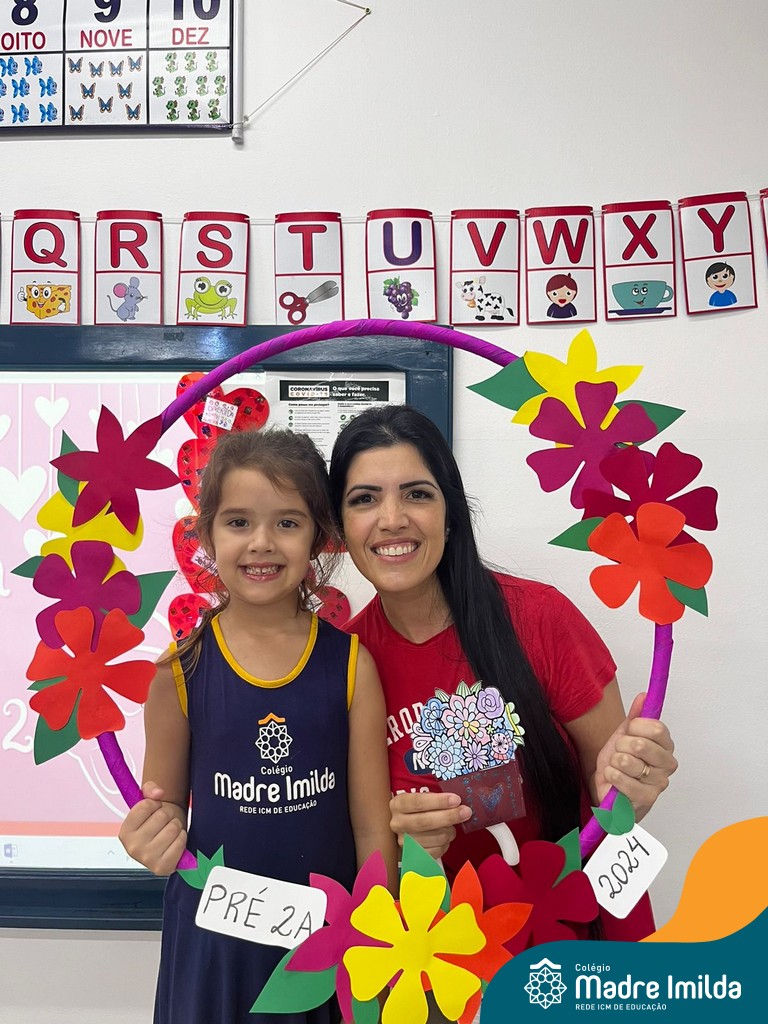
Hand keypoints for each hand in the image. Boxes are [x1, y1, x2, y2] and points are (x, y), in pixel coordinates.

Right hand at [118, 781, 187, 875]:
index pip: (145, 805)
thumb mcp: (149, 801)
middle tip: (164, 822)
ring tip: (169, 831)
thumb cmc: (156, 822)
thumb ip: (150, 789)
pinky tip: (174, 842)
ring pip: (173, 828)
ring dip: (176, 826)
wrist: (166, 842)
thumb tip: (158, 793)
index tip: (154, 809)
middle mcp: (132, 847)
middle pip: (161, 816)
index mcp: (125, 832)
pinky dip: (181, 839)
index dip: (155, 804)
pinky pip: (180, 843)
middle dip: (167, 815)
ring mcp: (147, 859)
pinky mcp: (162, 867)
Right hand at [389, 791, 471, 859]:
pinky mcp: (413, 857)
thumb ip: (435, 799)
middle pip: (425, 822)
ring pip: (434, 838)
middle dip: (449, 816)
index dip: (439, 801)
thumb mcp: (420, 799)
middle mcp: (397, 823)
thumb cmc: (418, 810)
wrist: (405, 830)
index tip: (456, 799)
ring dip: (449, 831)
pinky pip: (436, 852)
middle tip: (465, 812)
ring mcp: (404, 842)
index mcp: (398, 804)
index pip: (418, 802)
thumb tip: (458, 802)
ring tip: (452, 826)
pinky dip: (446, 844)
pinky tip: (445, 836)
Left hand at [594, 693, 677, 820]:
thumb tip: (644, 696)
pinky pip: (621, 779)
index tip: (629, 731)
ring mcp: (658, 783)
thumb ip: (636, 716)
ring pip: (627, 761)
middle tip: (621, 751)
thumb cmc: (621, 761)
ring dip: (614, 762)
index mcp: (665, 745)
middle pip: (640, 744)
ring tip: (617, 766)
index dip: (635, 727)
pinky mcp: (646, 799)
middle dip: (621, 745)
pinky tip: (614, 777)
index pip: (655, 728)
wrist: (610, 786)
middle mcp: (667, 764)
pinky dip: (611, 775)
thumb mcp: (625, 734)